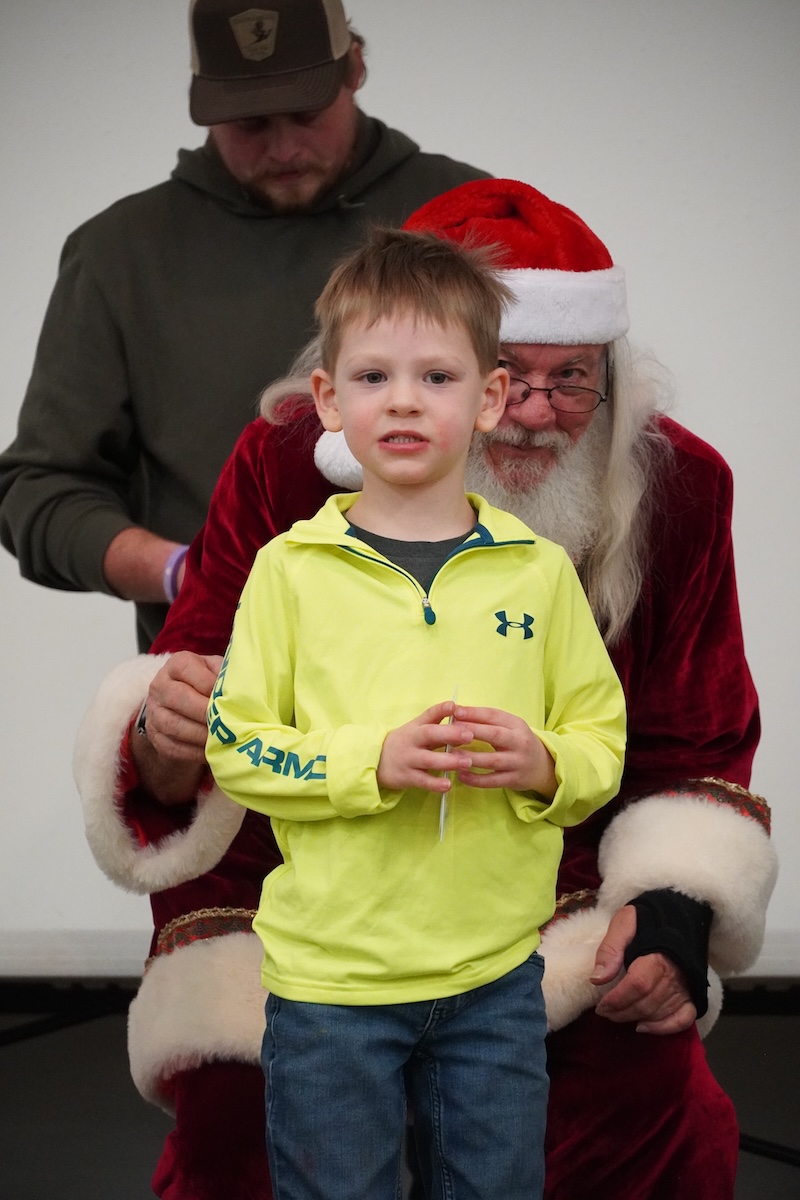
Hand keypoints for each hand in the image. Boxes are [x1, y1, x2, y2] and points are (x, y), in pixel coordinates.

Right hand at [131, 651, 222, 804]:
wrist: (183, 708)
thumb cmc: (207, 686)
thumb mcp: (216, 672)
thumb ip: (226, 675)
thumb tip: (247, 686)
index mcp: (177, 665)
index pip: (186, 668)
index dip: (209, 684)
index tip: (228, 697)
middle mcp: (160, 686)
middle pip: (178, 697)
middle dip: (205, 712)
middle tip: (227, 722)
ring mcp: (154, 713)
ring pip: (173, 725)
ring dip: (201, 735)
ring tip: (223, 739)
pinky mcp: (156, 737)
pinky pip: (173, 747)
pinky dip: (195, 752)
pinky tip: (213, 753)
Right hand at [377, 701, 474, 791]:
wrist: (376, 761)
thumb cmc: (405, 743)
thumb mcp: (416, 728)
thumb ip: (435, 720)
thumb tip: (457, 708)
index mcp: (416, 727)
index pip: (429, 715)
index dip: (440, 710)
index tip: (453, 706)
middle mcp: (412, 741)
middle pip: (429, 734)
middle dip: (450, 734)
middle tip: (470, 735)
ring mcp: (409, 759)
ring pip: (429, 759)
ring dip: (449, 761)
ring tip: (467, 762)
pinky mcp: (407, 777)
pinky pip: (422, 781)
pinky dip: (435, 784)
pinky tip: (448, 785)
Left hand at [449, 705, 555, 796]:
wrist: (542, 766)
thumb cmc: (517, 742)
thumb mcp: (510, 727)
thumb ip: (487, 721)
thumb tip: (457, 713)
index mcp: (517, 725)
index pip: (494, 715)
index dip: (474, 713)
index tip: (455, 711)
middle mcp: (519, 742)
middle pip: (494, 735)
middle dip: (472, 731)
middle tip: (450, 731)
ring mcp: (517, 762)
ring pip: (492, 760)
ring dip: (470, 757)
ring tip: (451, 754)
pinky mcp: (514, 780)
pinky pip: (492, 781)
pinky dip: (476, 779)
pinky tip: (461, 775)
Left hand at [591, 906, 696, 1033]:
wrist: (679, 914)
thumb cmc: (647, 919)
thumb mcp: (624, 923)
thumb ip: (610, 948)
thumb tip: (597, 979)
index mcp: (657, 955)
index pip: (638, 985)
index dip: (618, 999)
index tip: (600, 1006)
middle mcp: (675, 975)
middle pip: (647, 1003)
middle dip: (622, 1012)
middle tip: (604, 1012)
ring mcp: (686, 987)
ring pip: (660, 1012)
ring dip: (636, 1019)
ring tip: (617, 1016)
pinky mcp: (693, 995)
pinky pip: (683, 1019)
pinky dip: (664, 1028)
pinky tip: (645, 1027)